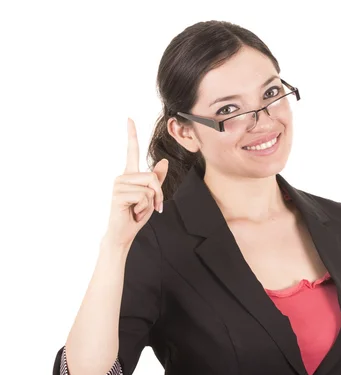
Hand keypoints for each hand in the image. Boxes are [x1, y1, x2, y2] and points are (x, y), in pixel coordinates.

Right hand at [104, 118, 168, 245]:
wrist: (123, 233)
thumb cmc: (135, 214)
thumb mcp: (151, 196)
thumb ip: (157, 179)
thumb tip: (164, 161)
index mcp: (130, 175)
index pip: (131, 150)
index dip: (131, 135)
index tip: (129, 118)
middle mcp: (122, 176)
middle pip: (153, 176)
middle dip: (158, 194)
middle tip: (151, 207)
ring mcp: (118, 185)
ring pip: (150, 187)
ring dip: (150, 202)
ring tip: (138, 210)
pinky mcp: (118, 194)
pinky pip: (144, 196)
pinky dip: (144, 208)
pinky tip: (133, 212)